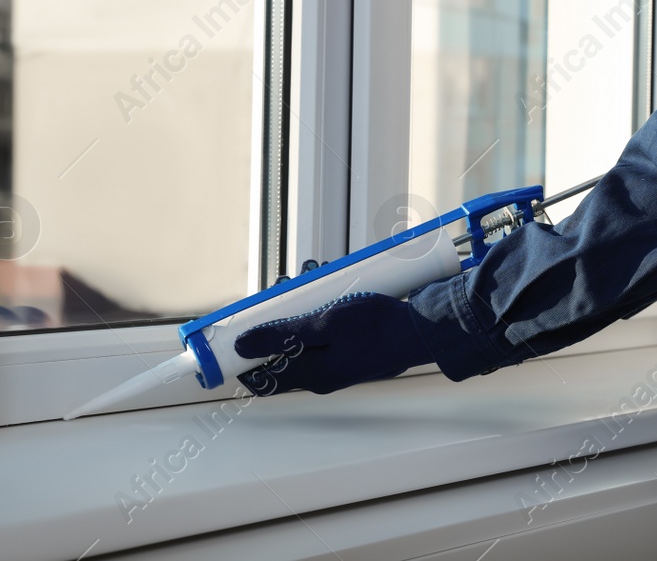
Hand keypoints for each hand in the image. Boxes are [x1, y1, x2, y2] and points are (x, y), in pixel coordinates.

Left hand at [233, 291, 435, 395]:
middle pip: (280, 352)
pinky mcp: (350, 352)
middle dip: (276, 320)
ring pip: (302, 339)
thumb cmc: (377, 327)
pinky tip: (328, 291)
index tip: (236, 330)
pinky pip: (322, 336)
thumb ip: (282, 337)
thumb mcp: (324, 324)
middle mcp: (321, 375)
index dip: (243, 355)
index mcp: (311, 375)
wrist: (420, 331)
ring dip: (299, 311)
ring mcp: (337, 364)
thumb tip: (243, 346)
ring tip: (308, 280)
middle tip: (281, 290)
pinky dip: (319, 312)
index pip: (261, 376)